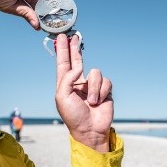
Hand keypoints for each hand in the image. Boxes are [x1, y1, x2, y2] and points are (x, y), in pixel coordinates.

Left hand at [55, 34, 112, 152]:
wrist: (90, 130)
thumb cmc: (73, 116)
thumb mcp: (62, 97)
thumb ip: (67, 78)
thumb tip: (79, 68)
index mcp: (66, 83)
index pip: (64, 63)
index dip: (62, 50)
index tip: (61, 37)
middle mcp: (78, 82)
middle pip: (77, 60)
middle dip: (75, 48)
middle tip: (73, 36)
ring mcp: (92, 86)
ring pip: (96, 73)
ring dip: (94, 88)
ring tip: (91, 101)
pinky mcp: (105, 90)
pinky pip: (106, 82)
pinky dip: (102, 92)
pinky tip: (99, 102)